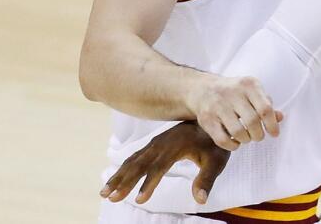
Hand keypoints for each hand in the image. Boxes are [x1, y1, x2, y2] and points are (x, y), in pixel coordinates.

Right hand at [99, 120, 248, 204]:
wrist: (209, 120)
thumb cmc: (214, 143)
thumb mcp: (217, 160)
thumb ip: (207, 179)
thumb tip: (201, 200)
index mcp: (176, 146)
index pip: (160, 167)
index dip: (149, 184)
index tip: (140, 199)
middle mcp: (162, 143)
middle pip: (140, 164)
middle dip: (124, 182)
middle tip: (111, 198)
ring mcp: (155, 143)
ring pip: (133, 161)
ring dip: (118, 177)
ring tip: (104, 193)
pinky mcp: (153, 145)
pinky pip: (134, 158)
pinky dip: (122, 170)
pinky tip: (114, 181)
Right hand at [185, 75, 279, 150]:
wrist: (202, 89)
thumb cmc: (234, 93)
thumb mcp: (252, 92)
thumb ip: (266, 104)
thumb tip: (280, 118)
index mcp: (248, 85)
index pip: (265, 108)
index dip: (272, 124)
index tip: (274, 134)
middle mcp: (232, 93)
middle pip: (252, 121)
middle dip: (259, 134)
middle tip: (258, 136)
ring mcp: (217, 106)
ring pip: (238, 132)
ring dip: (246, 140)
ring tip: (247, 137)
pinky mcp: (206, 119)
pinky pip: (222, 140)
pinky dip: (232, 146)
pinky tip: (235, 142)